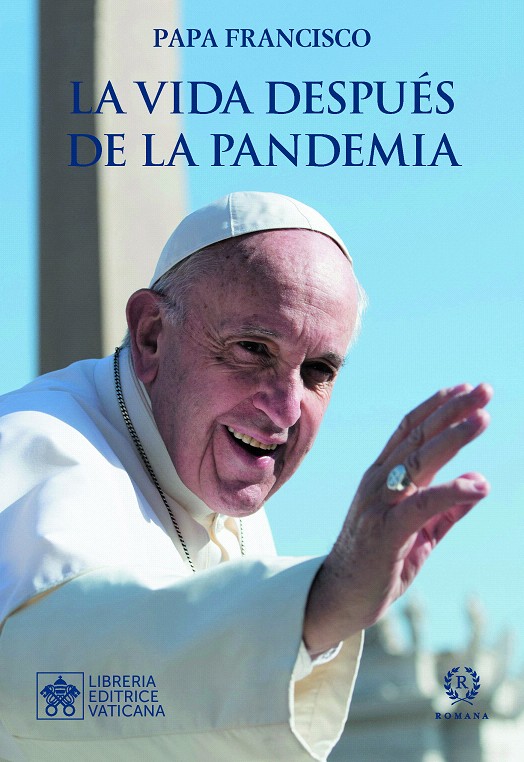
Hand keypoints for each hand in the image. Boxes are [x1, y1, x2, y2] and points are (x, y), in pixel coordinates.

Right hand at [303, 383, 491, 653]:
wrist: (338, 598)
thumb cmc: (378, 563)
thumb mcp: (418, 532)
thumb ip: (446, 508)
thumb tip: (480, 482)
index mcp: (380, 477)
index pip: (409, 430)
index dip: (436, 408)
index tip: (463, 389)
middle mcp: (377, 481)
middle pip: (418, 436)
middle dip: (453, 411)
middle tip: (484, 390)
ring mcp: (379, 503)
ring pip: (419, 460)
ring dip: (453, 437)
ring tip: (483, 418)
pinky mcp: (386, 531)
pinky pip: (423, 504)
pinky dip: (452, 491)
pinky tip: (479, 486)